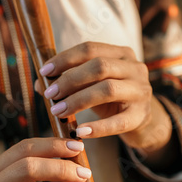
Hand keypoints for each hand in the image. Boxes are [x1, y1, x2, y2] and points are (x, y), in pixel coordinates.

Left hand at [36, 42, 171, 151]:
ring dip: (78, 100)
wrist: (139, 119)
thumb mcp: (90, 85)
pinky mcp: (141, 116)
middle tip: (49, 95)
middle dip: (70, 80)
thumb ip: (67, 82)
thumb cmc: (109, 98)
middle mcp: (134, 68)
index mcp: (120, 54)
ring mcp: (141, 91)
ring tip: (57, 112)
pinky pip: (118, 122)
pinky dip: (97, 128)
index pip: (90, 48)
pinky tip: (78, 132)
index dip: (65, 59)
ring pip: (108, 89)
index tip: (44, 72)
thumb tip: (40, 84)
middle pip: (99, 66)